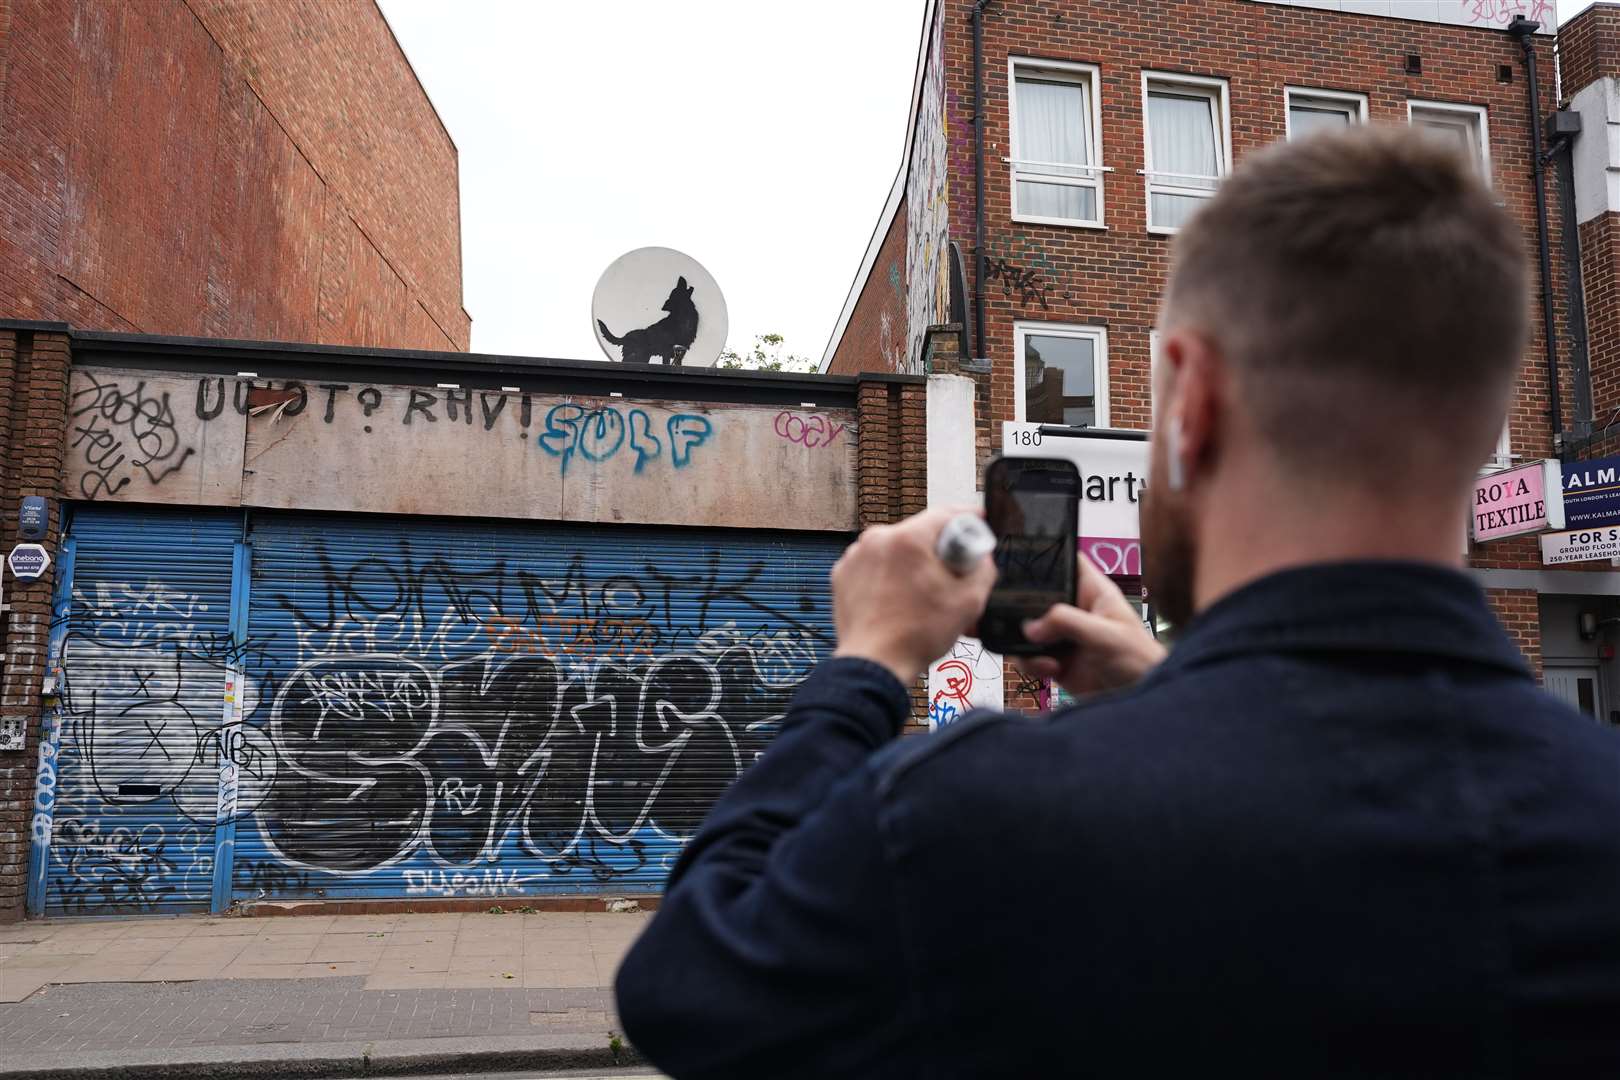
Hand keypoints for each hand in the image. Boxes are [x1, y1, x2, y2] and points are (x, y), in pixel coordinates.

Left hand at [831, 507, 997, 684]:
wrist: (875, 664)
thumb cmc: (915, 636)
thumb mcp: (969, 601)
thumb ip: (984, 569)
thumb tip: (982, 557)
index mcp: (907, 540)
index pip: (945, 514)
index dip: (967, 516)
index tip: (977, 519)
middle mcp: (876, 541)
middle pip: (919, 533)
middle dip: (938, 549)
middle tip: (951, 574)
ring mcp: (855, 558)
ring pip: (896, 550)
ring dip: (912, 563)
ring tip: (922, 595)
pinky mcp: (843, 575)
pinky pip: (875, 566)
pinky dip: (889, 577)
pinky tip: (900, 600)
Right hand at [1018, 553, 1166, 696]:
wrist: (1139, 698)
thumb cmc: (1140, 660)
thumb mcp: (1105, 635)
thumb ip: (1067, 623)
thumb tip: (1030, 627)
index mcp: (1092, 592)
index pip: (1068, 562)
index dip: (1047, 556)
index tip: (1022, 562)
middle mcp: (1075, 611)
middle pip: (1037, 596)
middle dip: (1023, 607)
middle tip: (1021, 621)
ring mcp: (1064, 636)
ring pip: (1028, 629)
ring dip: (1025, 641)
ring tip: (1041, 654)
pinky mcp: (1056, 661)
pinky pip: (1029, 656)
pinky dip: (1031, 663)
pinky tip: (1050, 670)